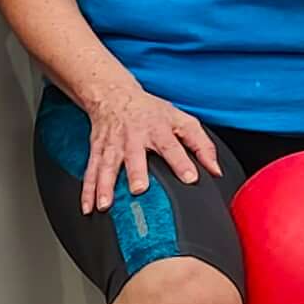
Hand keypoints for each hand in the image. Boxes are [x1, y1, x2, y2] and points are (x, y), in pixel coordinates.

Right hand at [80, 80, 220, 213]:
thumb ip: (201, 145)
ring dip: (105, 186)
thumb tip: (215, 170)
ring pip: (108, 166)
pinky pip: (91, 172)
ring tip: (105, 204)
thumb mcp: (181, 120)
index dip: (181, 162)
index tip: (190, 178)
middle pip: (134, 156)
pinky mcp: (97, 151)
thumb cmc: (150, 112)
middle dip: (135, 172)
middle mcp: (133, 138)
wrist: (114, 96)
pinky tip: (88, 207)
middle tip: (138, 189)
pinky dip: (87, 191)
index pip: (172, 146)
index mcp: (157, 130)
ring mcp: (113, 145)